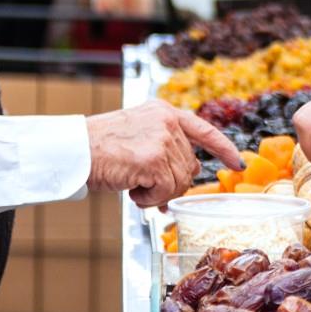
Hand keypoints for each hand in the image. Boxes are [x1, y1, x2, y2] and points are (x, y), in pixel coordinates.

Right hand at [86, 101, 245, 207]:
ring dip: (157, 192)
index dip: (223, 149)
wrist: (73, 151)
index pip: (204, 129)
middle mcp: (167, 121)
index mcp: (164, 112)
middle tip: (146, 187)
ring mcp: (162, 139)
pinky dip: (149, 199)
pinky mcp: (154, 159)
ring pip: (179, 183)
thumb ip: (165, 147)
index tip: (237, 163)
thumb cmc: (99, 148)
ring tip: (133, 184)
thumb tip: (188, 175)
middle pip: (189, 166)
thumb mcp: (139, 135)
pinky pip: (166, 192)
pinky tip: (132, 189)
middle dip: (171, 184)